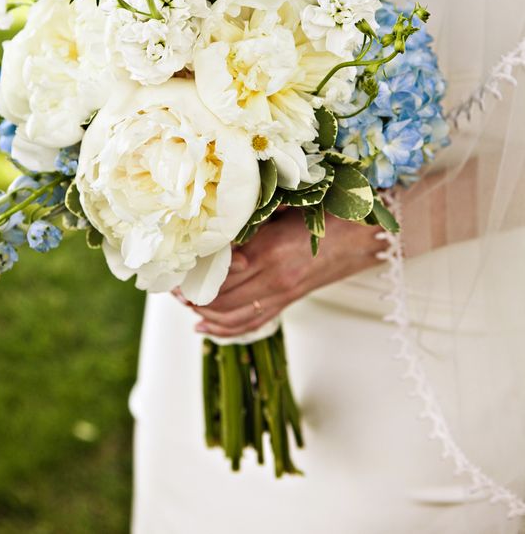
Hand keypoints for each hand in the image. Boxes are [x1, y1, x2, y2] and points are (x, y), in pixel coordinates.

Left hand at [182, 207, 382, 338]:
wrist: (363, 235)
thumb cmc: (326, 211)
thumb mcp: (285, 205)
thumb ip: (251, 216)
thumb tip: (213, 218)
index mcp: (269, 248)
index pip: (219, 269)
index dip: (194, 270)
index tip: (175, 263)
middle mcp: (273, 277)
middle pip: (219, 296)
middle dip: (191, 293)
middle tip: (171, 284)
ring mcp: (281, 294)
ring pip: (230, 315)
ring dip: (202, 311)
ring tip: (183, 300)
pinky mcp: (287, 303)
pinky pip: (250, 324)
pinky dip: (223, 329)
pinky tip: (202, 326)